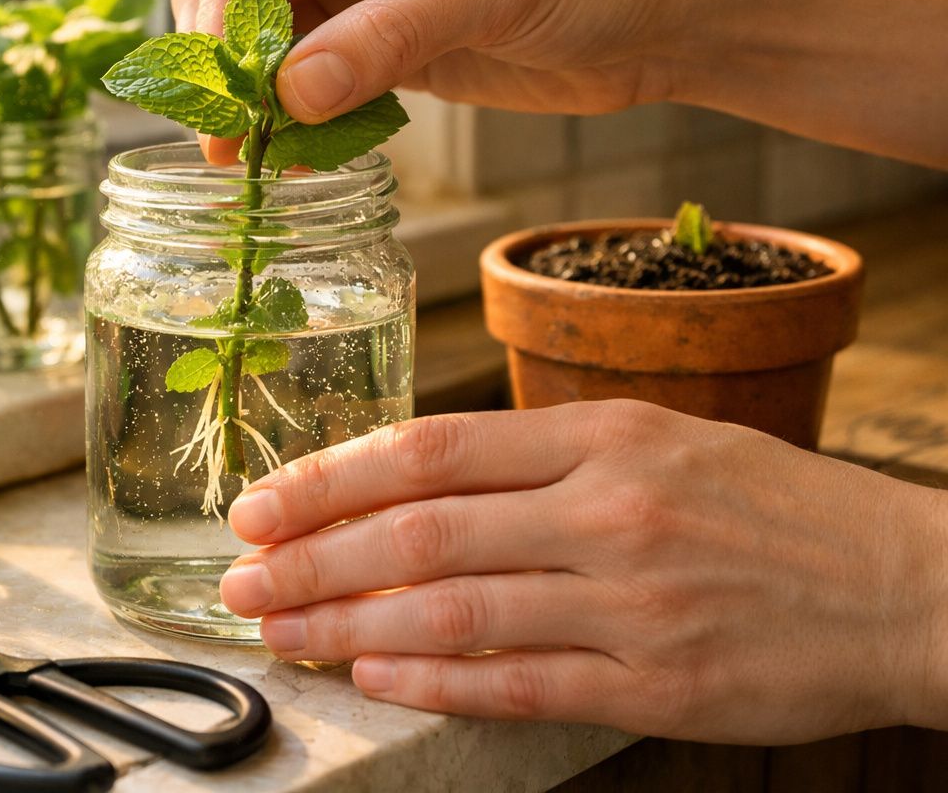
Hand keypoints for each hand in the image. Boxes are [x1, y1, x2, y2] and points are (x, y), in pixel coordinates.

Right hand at [173, 0, 704, 164]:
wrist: (664, 18)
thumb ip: (387, 36)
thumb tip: (289, 94)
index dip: (222, 0)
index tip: (223, 77)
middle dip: (223, 56)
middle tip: (225, 131)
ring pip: (264, 40)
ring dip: (250, 96)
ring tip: (246, 157)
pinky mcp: (378, 47)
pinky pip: (308, 81)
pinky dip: (291, 119)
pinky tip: (290, 157)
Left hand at [218, 400, 947, 742]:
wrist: (904, 585)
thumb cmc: (770, 508)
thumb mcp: (660, 441)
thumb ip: (543, 460)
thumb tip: (416, 483)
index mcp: (603, 437)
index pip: (430, 449)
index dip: (330, 477)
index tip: (262, 501)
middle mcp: (607, 511)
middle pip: (420, 531)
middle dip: (312, 557)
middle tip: (241, 577)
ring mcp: (632, 602)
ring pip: (454, 608)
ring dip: (349, 621)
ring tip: (282, 629)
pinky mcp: (659, 684)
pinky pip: (520, 683)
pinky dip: (435, 680)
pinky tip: (373, 673)